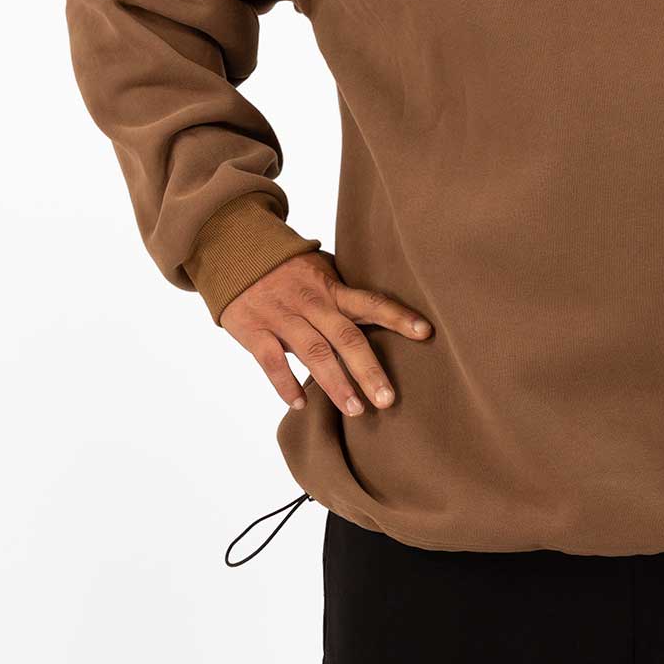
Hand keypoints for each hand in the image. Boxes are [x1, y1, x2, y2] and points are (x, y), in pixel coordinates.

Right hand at [219, 250, 432, 417]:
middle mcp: (312, 302)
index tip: (426, 332)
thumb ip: (346, 297)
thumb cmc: (290, 270)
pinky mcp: (254, 329)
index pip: (372, 302)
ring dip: (335, 384)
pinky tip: (300, 405)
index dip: (399, 316)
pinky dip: (286, 384)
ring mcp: (282, 316)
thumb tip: (384, 319)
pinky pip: (272, 361)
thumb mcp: (322, 273)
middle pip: (346, 337)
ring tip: (355, 410)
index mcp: (332, 289)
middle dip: (368, 370)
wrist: (237, 253)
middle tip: (388, 399)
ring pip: (313, 352)